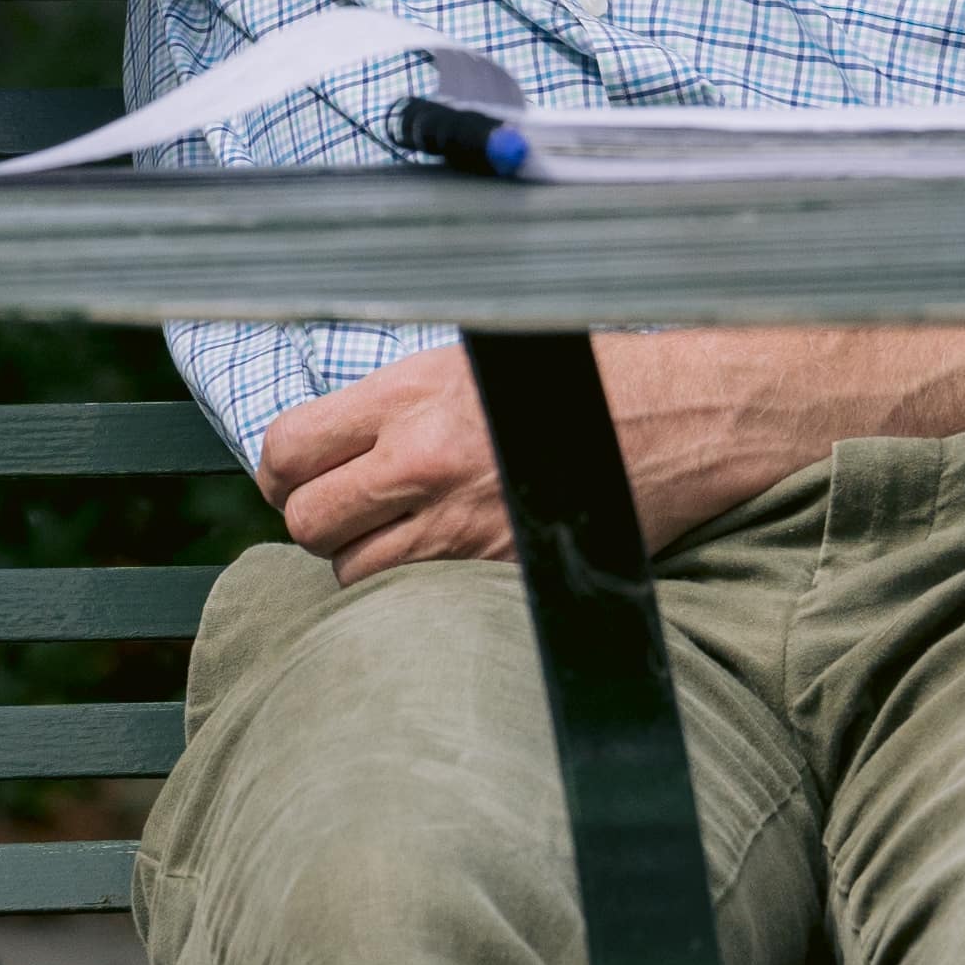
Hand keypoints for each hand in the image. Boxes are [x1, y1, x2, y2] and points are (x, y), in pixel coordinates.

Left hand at [255, 333, 836, 583]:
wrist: (684, 420)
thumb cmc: (584, 382)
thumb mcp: (475, 364)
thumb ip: (397, 404)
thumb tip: (332, 444)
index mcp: (412, 397)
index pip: (289, 448)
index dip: (280, 472)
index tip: (295, 478)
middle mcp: (424, 461)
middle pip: (308, 520)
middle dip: (319, 521)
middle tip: (348, 513)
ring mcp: (460, 525)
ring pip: (353, 573)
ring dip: (367, 561)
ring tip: (403, 538)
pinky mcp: (498, 572)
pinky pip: (417, 600)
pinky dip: (416, 592)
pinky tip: (444, 563)